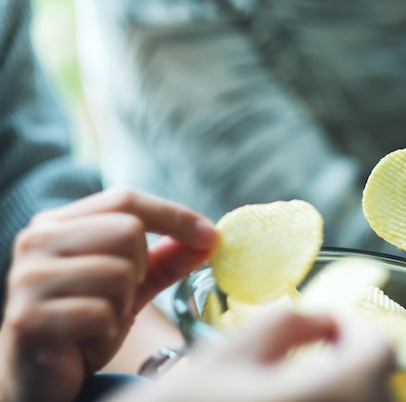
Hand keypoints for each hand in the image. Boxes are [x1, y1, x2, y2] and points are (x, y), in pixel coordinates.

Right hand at [0, 190, 216, 401]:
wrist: (38, 373)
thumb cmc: (86, 320)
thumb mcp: (131, 283)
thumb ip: (166, 258)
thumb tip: (210, 237)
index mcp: (58, 222)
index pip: (126, 200)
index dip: (174, 215)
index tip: (210, 235)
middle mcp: (36, 241)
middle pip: (127, 231)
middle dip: (140, 269)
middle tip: (119, 294)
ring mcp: (28, 279)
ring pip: (118, 273)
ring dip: (122, 303)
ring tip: (100, 317)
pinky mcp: (28, 319)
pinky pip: (100, 314)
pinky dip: (106, 330)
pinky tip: (86, 338)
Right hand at [109, 309, 395, 401]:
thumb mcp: (225, 357)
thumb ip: (284, 324)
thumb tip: (322, 318)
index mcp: (326, 394)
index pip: (380, 352)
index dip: (356, 330)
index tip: (327, 330)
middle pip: (379, 385)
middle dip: (351, 362)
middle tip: (311, 357)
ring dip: (344, 389)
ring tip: (295, 389)